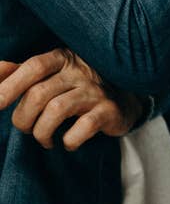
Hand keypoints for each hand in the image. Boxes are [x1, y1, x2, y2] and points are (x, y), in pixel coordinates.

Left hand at [0, 49, 143, 150]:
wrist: (125, 100)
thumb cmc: (79, 88)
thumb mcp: (52, 74)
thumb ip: (22, 72)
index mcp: (62, 59)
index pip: (33, 67)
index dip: (11, 85)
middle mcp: (80, 72)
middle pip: (39, 93)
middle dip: (23, 117)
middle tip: (25, 129)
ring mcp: (96, 91)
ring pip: (57, 110)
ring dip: (42, 131)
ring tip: (44, 140)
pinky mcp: (109, 111)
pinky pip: (83, 127)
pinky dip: (70, 140)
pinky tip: (68, 143)